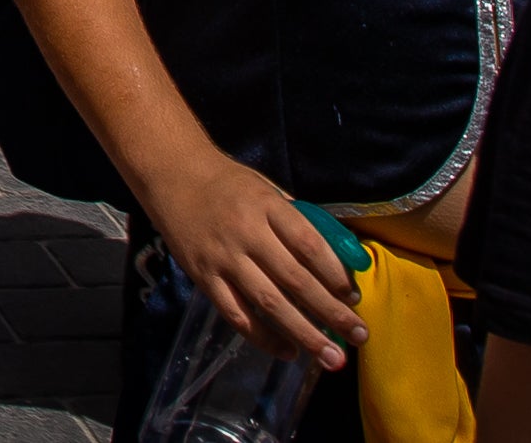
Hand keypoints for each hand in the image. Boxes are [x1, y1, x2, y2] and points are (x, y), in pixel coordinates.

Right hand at [139, 154, 366, 374]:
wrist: (171, 174)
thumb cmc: (228, 182)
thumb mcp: (266, 188)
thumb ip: (297, 221)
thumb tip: (337, 259)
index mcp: (266, 206)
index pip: (309, 244)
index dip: (336, 274)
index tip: (355, 296)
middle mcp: (246, 233)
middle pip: (296, 279)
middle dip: (332, 312)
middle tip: (359, 335)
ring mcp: (223, 258)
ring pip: (269, 303)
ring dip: (305, 334)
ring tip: (332, 357)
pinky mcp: (203, 277)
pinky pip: (237, 315)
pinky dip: (264, 338)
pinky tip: (289, 352)